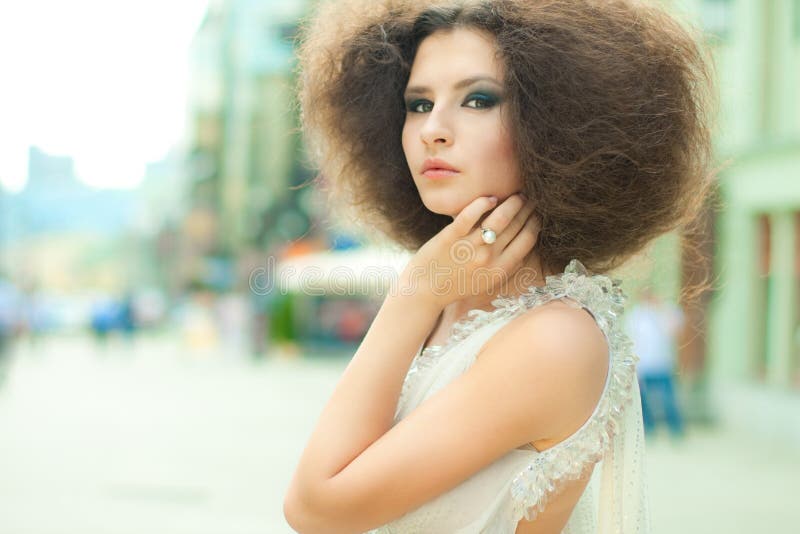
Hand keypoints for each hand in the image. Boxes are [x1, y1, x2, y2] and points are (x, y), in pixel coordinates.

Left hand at [401, 193, 540, 308]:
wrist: (425, 291)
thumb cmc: (457, 285)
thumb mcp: (488, 281)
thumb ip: (506, 264)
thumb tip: (526, 242)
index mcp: (500, 269)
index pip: (528, 240)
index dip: (536, 222)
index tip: (538, 212)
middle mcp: (488, 258)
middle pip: (516, 225)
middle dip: (527, 208)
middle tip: (530, 198)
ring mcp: (469, 247)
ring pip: (499, 217)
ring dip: (512, 202)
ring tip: (515, 195)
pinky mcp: (450, 237)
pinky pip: (470, 215)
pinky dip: (483, 203)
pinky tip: (490, 198)